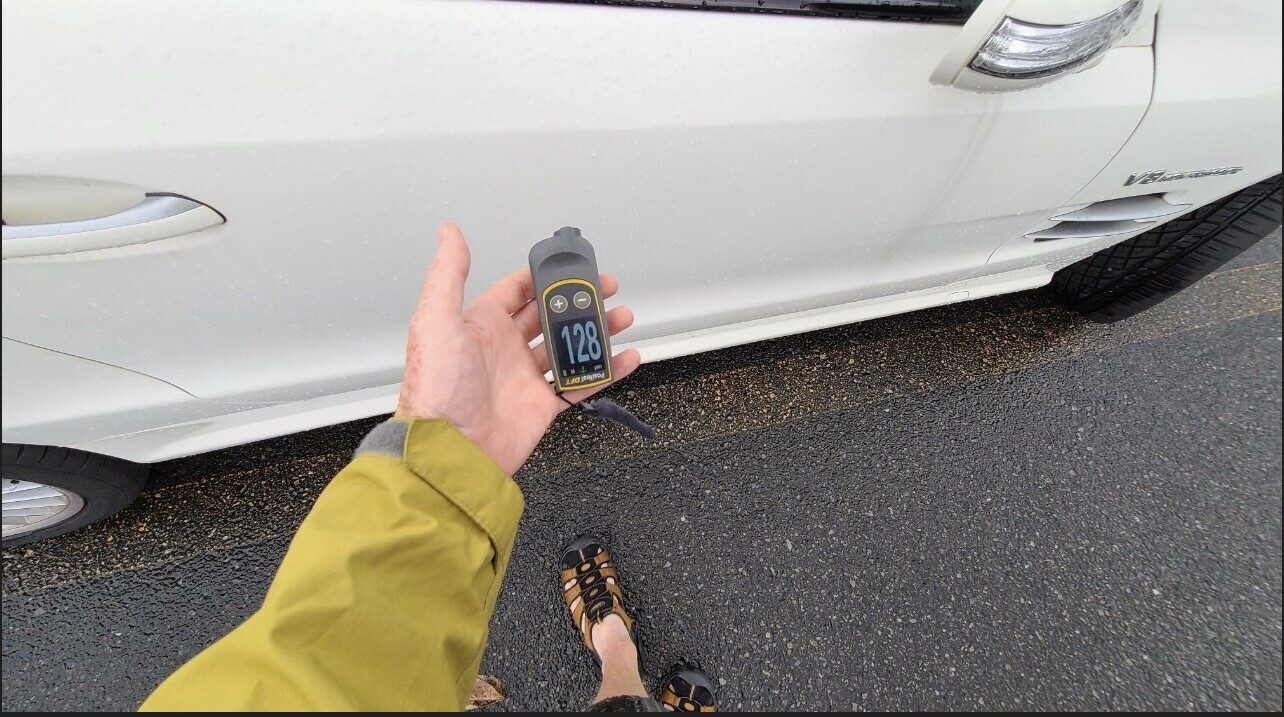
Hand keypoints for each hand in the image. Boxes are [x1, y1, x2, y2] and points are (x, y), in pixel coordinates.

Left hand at [396, 223, 641, 474]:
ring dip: (596, 330)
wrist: (450, 451)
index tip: (574, 266)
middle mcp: (504, 348)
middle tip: (608, 288)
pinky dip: (606, 371)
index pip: (519, 290)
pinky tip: (625, 358)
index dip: (548, 276)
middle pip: (551, 315)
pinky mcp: (542, 405)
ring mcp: (525, 377)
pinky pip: (580, 383)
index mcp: (480, 324)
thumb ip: (448, 273)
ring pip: (568, 346)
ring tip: (621, 318)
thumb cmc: (435, 389)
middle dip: (580, 301)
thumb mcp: (436, 320)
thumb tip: (448, 231)